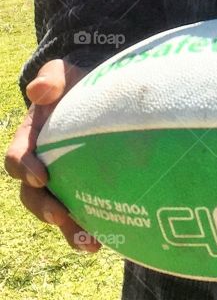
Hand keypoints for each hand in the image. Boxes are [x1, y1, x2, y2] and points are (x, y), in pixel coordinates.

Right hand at [4, 59, 98, 252]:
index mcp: (30, 138)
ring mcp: (60, 178)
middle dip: (43, 208)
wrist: (98, 89)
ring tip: (87, 242)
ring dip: (68, 228)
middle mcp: (40, 164)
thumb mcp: (62, 73)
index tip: (41, 176)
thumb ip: (51, 77)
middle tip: (61, 215)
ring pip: (54, 210)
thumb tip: (39, 89)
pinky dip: (88, 228)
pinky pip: (79, 212)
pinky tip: (102, 241)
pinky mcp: (82, 186)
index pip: (17, 157)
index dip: (25, 167)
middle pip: (31, 195)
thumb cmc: (75, 81)